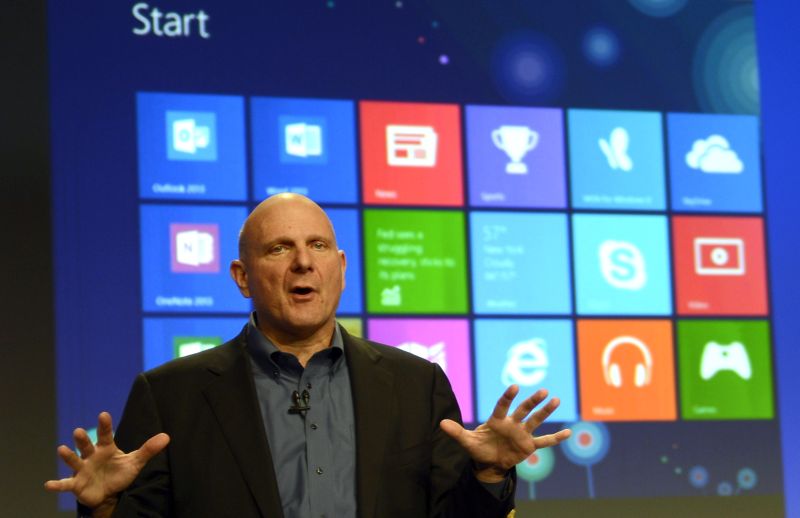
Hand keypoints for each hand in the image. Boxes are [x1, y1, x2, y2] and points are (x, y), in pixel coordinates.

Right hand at [44, 412, 169, 514]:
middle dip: (82, 439)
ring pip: (74, 461)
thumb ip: (149, 449)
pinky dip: (57, 484)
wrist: (109, 494)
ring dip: (68, 456)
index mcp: (106, 449)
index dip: (105, 425)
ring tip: (61, 449)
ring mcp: (82, 469)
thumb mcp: (135, 462)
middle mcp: (92, 456)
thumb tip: (167, 436)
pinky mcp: (76, 484)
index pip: (105, 435)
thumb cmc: (120, 473)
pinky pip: (65, 484)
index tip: (103, 414)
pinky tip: (48, 484)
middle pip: (86, 445)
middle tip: (78, 431)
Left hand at [440, 386, 570, 482]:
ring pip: (535, 421)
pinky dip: (556, 439)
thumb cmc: (479, 448)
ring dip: (545, 412)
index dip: (507, 397)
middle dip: (533, 401)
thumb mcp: (467, 442)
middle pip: (523, 410)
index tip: (514, 387)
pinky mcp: (529, 445)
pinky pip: (544, 441)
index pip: (502, 406)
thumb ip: (456, 432)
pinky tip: (568, 433)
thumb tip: (441, 423)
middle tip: (543, 391)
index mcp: (497, 420)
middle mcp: (512, 424)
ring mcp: (522, 434)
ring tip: (556, 400)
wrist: (490, 462)